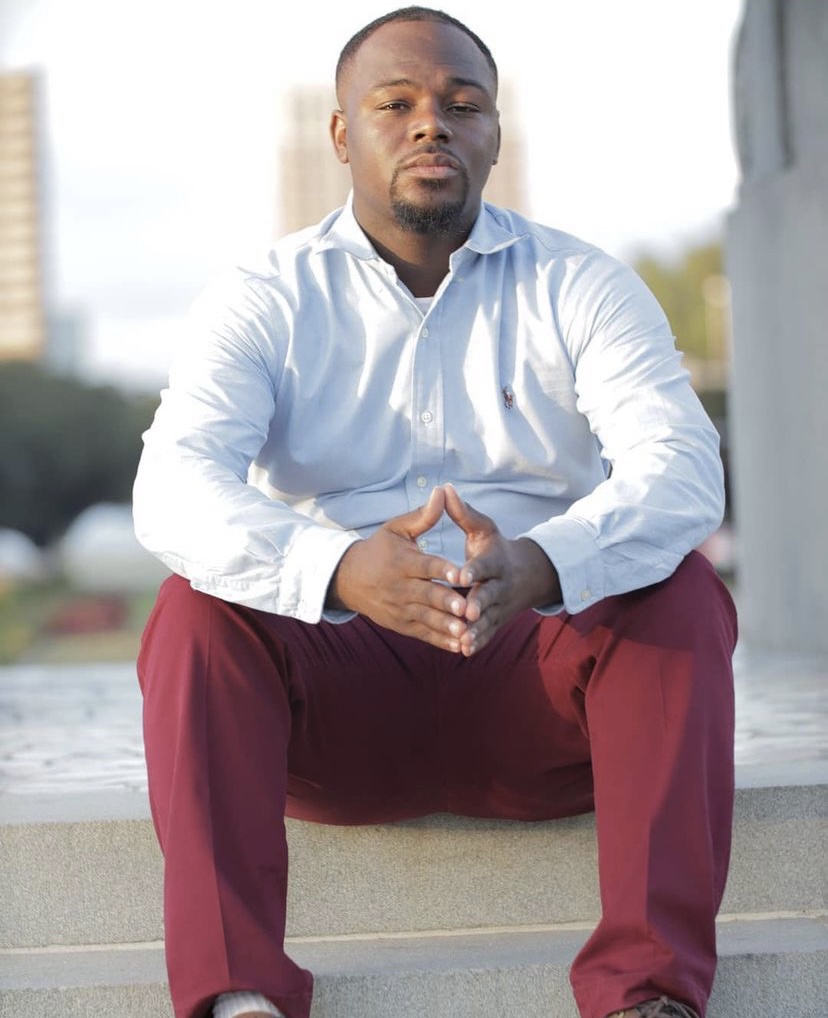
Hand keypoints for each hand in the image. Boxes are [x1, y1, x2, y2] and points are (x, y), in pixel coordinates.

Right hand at [327, 487, 469, 651]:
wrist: (348, 579)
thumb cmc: (379, 549)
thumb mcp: (397, 528)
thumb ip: (423, 515)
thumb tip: (441, 492)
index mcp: (402, 561)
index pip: (425, 565)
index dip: (442, 570)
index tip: (460, 574)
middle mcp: (400, 587)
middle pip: (427, 595)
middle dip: (447, 603)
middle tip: (468, 608)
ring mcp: (400, 608)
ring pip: (426, 618)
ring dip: (446, 626)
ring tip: (465, 632)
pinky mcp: (401, 624)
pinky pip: (423, 633)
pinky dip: (440, 641)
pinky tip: (459, 645)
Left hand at [443, 483, 560, 655]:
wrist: (528, 575)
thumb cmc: (496, 548)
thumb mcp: (483, 529)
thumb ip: (463, 513)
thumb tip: (444, 489)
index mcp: (496, 560)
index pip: (485, 565)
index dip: (473, 570)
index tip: (460, 574)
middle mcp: (501, 585)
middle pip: (490, 595)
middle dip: (479, 603)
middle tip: (467, 612)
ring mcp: (501, 605)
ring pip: (489, 618)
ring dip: (477, 629)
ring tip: (462, 639)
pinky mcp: (498, 621)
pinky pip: (489, 633)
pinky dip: (479, 642)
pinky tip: (464, 650)